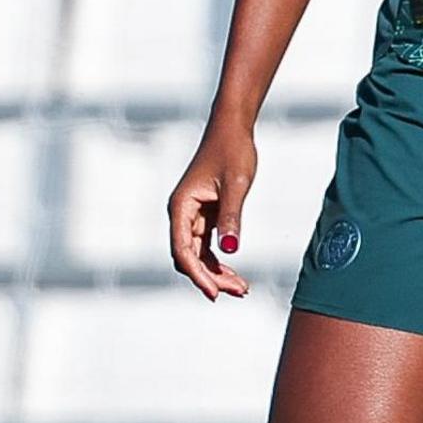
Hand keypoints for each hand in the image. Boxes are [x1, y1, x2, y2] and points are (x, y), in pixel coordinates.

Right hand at [169, 123, 257, 300]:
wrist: (233, 129)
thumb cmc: (232, 151)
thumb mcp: (235, 184)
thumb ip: (231, 217)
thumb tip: (230, 249)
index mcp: (181, 206)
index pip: (183, 250)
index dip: (198, 275)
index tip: (215, 293)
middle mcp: (181, 214)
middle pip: (189, 258)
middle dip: (211, 277)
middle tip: (239, 291)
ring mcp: (192, 216)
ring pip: (199, 255)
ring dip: (217, 273)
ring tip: (242, 288)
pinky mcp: (204, 216)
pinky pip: (207, 246)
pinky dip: (219, 261)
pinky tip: (235, 274)